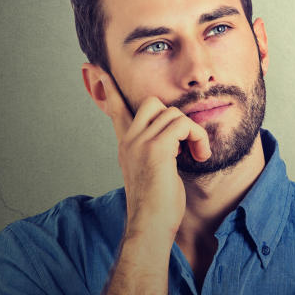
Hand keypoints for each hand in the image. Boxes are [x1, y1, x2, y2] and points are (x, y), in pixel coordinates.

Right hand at [102, 79, 210, 241]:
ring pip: (173, 113)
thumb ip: (156, 150)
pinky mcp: (155, 148)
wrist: (151, 226)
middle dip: (176, 117)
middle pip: (152, 102)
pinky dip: (198, 138)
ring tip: (196, 154)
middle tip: (188, 143)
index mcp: (126, 144)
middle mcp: (129, 140)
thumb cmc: (158, 204)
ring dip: (192, 133)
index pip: (114, 108)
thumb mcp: (153, 170)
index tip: (95, 68)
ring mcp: (139, 143)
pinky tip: (198, 157)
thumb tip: (172, 141)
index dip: (107, 88)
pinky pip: (184, 125)